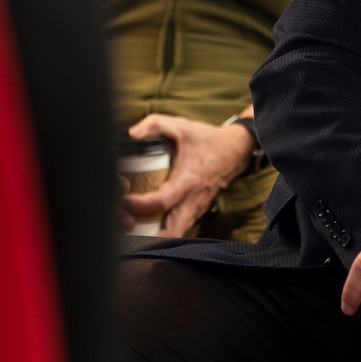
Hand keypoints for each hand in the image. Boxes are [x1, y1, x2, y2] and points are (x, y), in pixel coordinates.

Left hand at [120, 114, 254, 236]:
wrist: (236, 151)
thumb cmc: (208, 140)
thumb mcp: (182, 126)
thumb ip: (155, 124)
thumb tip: (132, 133)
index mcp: (188, 180)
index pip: (163, 202)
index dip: (141, 205)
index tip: (124, 200)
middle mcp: (193, 200)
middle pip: (171, 232)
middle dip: (147, 236)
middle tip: (127, 226)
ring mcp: (196, 209)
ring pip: (176, 234)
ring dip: (154, 236)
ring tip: (133, 226)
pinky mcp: (197, 212)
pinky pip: (180, 228)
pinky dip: (164, 232)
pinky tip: (147, 225)